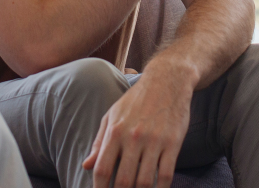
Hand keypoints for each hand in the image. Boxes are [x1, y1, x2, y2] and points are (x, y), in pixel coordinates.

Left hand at [83, 73, 191, 187]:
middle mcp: (133, 137)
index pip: (102, 169)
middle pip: (123, 180)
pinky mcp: (173, 143)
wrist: (167, 81)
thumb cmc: (136, 100)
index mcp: (115, 131)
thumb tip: (86, 166)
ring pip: (145, 181)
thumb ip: (99, 142)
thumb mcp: (112, 116)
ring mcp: (154, 141)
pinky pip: (166, 174)